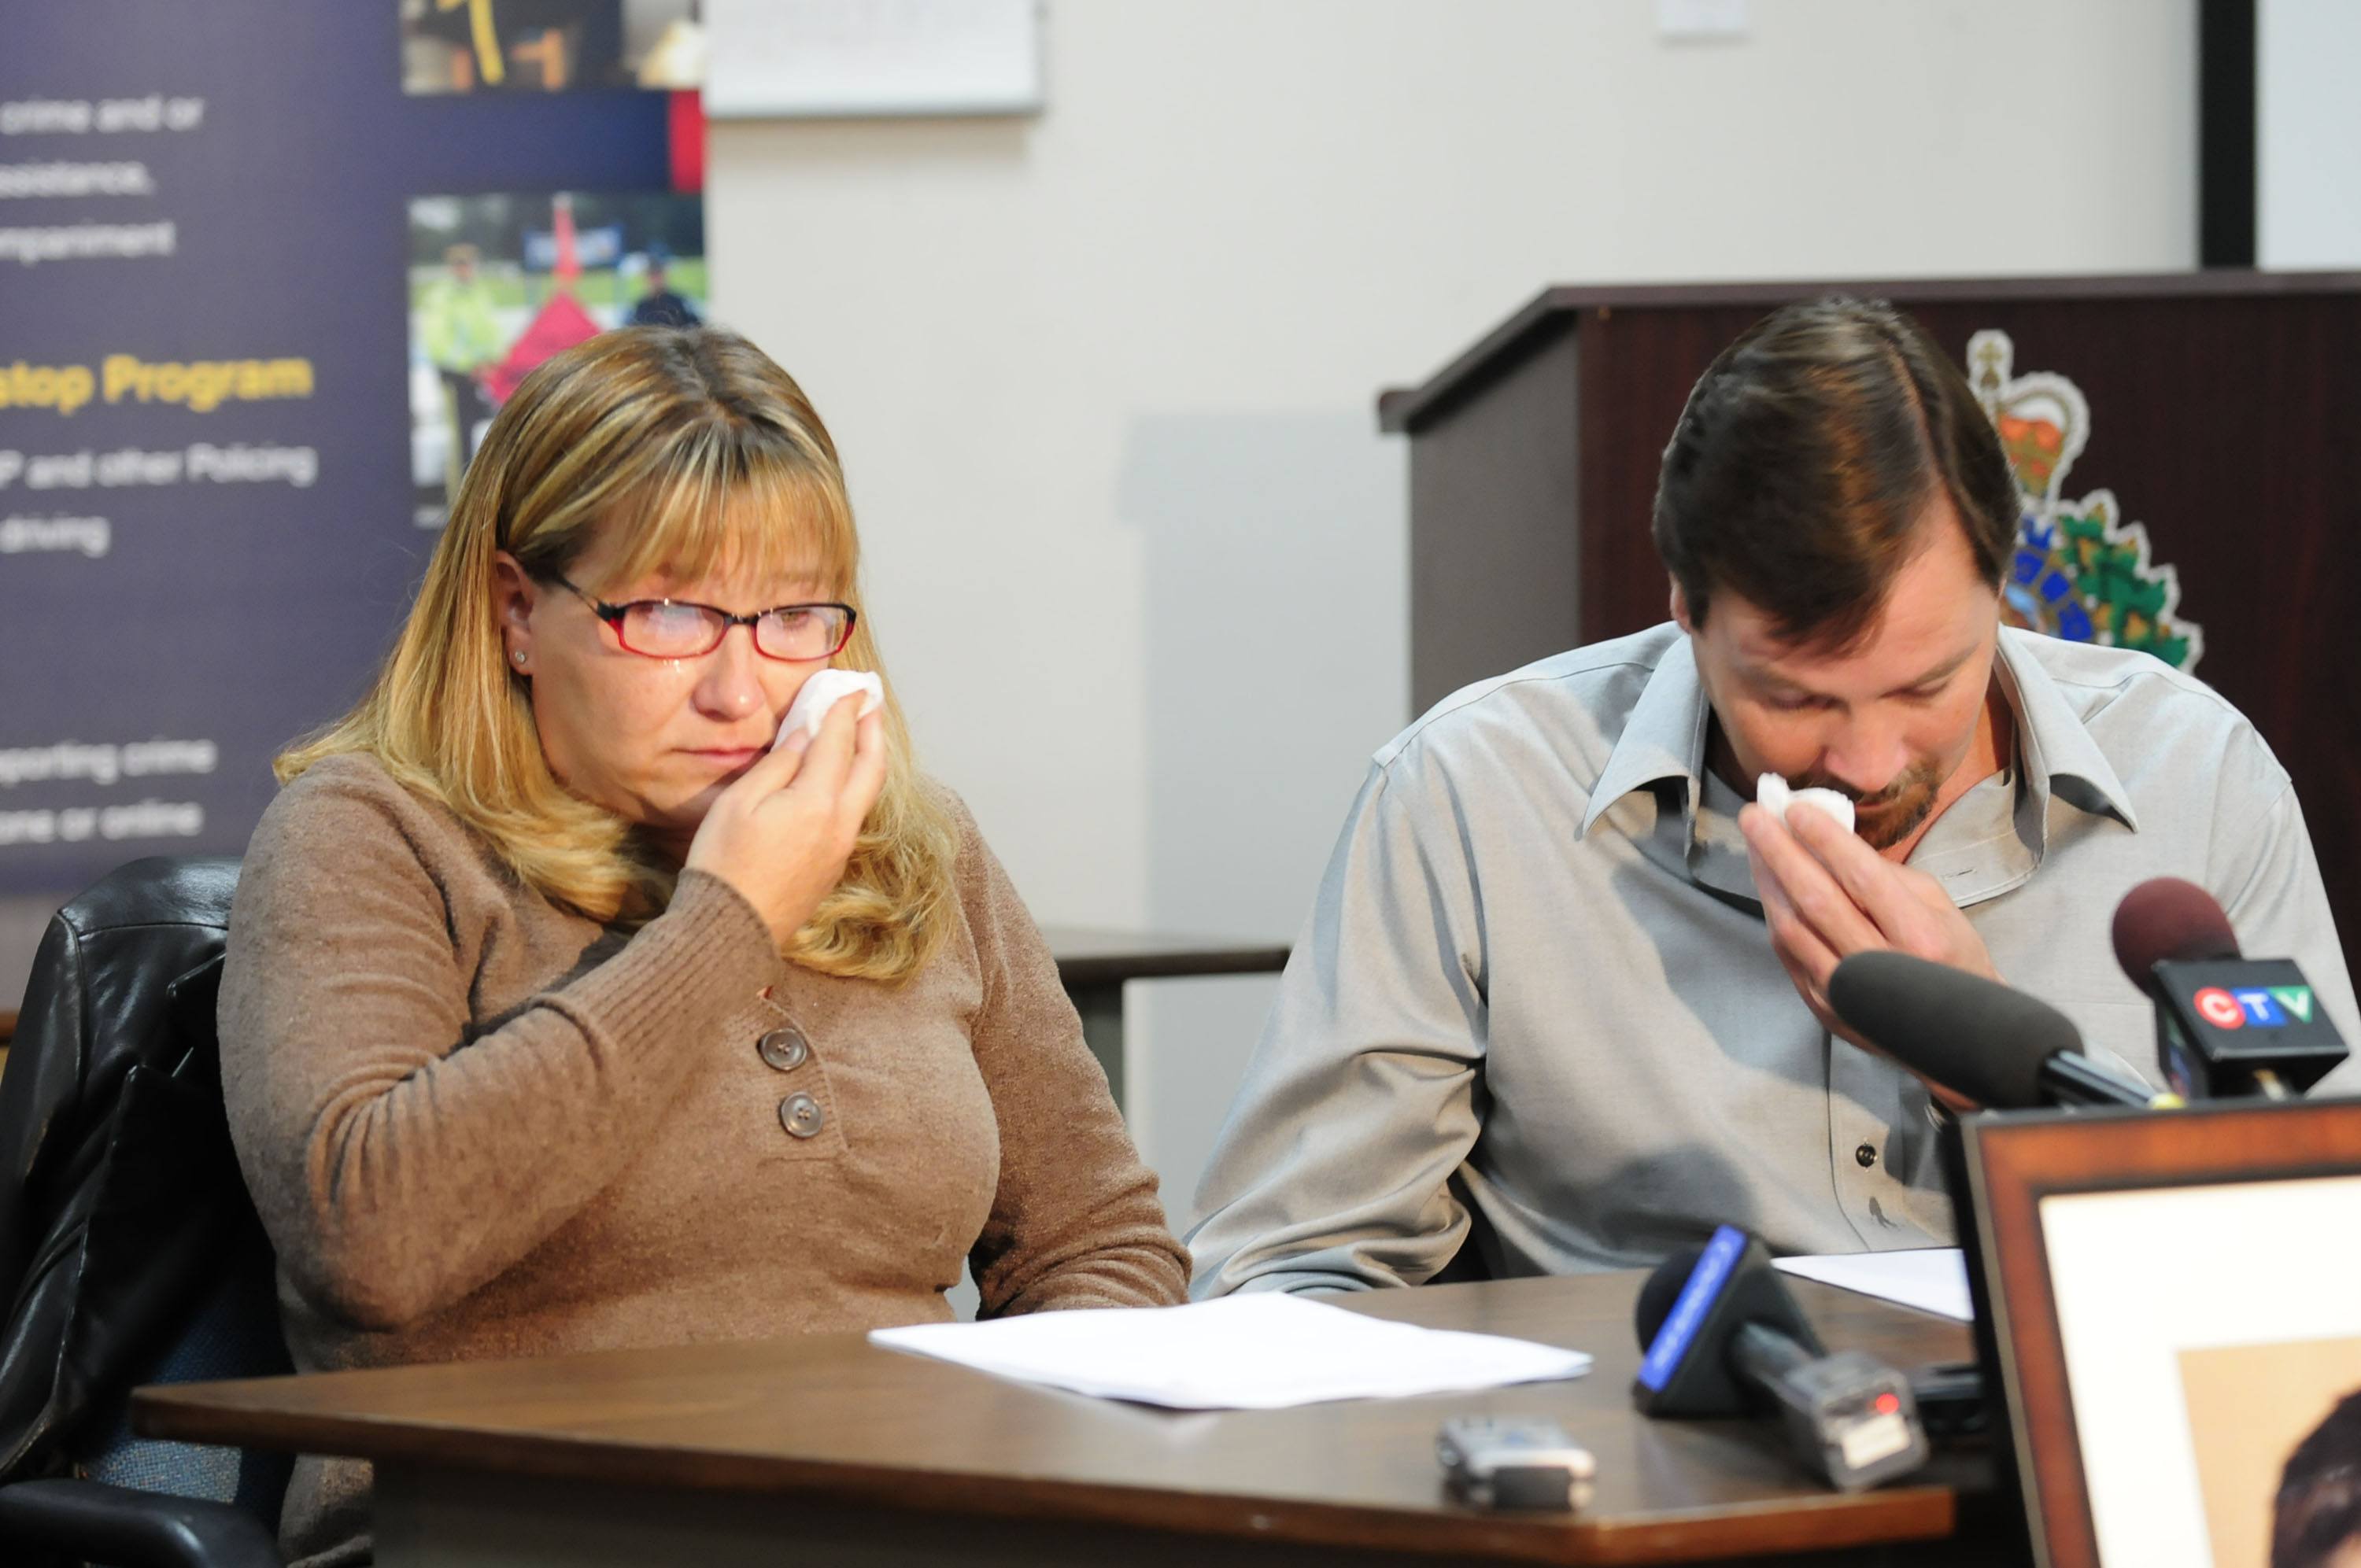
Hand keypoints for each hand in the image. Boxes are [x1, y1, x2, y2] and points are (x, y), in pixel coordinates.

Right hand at [685, 692, 884, 946]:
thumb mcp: (740, 803)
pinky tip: (841, 780)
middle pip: (871, 768)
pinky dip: (855, 786)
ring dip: (868, 759)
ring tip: (862, 736)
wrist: (731, 929)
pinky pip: (853, 815)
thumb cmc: (724, 862)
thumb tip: (805, 737)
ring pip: (867, 793)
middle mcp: (840, 824)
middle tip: (871, 704)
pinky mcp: (832, 867)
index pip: (839, 743)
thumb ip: (778, 764)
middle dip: (873, 731)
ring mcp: (840, 848)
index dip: (846, 712)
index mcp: (817, 802)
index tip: (853, 688)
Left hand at [1739, 800, 1994, 1110]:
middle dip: (1779, 852)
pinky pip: (1786, 952)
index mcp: (1919, 937)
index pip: (1862, 878)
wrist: (1957, 1038)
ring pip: (1790, 928)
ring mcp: (1846, 993)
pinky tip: (1767, 883)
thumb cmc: (1953, 959)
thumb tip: (1832, 843)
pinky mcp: (1822, 1008)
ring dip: (1766, 879)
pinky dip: (1773, 912)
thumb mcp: (1940, 908)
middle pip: (1816, 900)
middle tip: (1755, 815)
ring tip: (1755, 842)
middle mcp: (1879, 967)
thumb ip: (1887, 877)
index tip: (1796, 808)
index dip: (1825, 840)